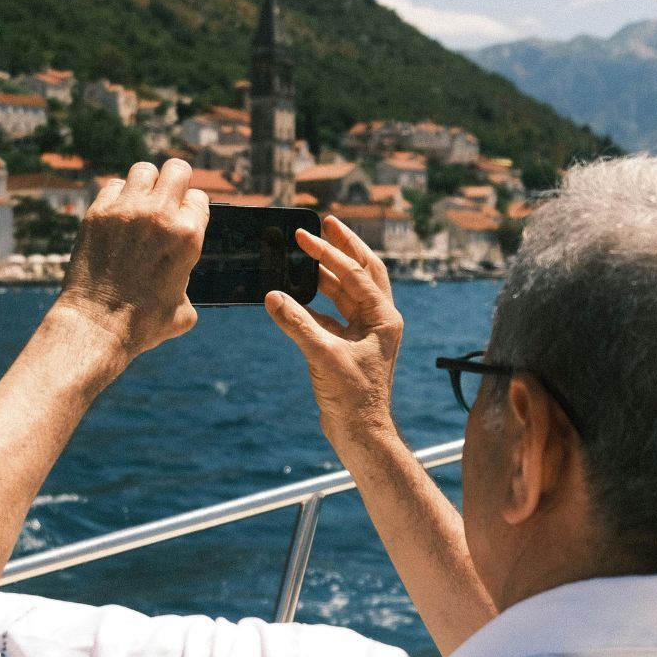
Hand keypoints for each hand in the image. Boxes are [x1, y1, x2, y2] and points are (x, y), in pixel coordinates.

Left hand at [57, 159, 208, 356]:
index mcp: (188, 236)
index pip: (198, 198)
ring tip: (140, 204)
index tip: (181, 220)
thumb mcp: (184, 309)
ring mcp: (126, 210)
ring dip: (145, 184)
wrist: (97, 326)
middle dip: (175, 183)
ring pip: (143, 170)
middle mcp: (159, 215)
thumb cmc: (143, 324)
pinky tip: (116, 217)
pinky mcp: (97, 213)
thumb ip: (188, 280)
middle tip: (165, 201)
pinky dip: (117, 197)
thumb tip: (183, 277)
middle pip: (176, 170)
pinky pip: (112, 186)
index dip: (191, 210)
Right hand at [266, 216, 404, 445]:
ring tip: (310, 250)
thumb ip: (297, 323)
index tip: (305, 235)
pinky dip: (317, 300)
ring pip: (349, 290)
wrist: (360, 433)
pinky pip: (334, 312)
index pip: (356, 274)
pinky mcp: (350, 345)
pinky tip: (298, 292)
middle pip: (364, 271)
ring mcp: (366, 332)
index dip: (329, 252)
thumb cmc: (352, 398)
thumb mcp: (322, 356)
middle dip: (344, 247)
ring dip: (330, 270)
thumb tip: (272, 296)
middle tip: (325, 223)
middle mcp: (379, 320)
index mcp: (384, 317)